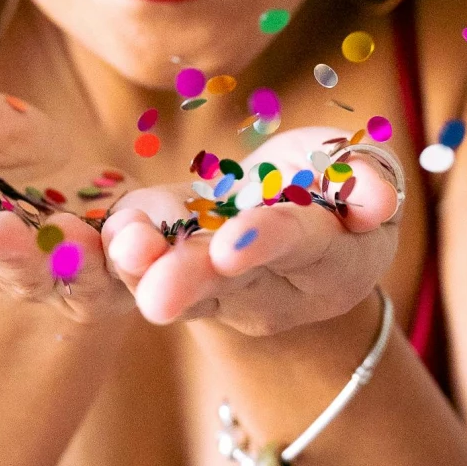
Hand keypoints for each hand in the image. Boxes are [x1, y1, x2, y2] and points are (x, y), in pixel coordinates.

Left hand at [98, 125, 403, 338]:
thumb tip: (375, 200)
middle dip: (192, 281)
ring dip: (142, 271)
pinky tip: (91, 238)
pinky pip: (143, 267)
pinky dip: (116, 253)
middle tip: (156, 293)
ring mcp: (219, 290)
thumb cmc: (339, 184)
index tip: (231, 246)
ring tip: (119, 252)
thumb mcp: (363, 172)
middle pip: (231, 284)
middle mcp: (273, 291)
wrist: (298, 211)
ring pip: (179, 286)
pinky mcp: (172, 271)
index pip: (301, 248)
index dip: (267, 242)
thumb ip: (367, 179)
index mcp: (331, 265)